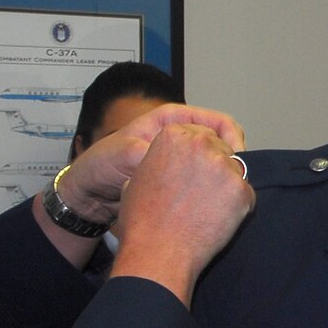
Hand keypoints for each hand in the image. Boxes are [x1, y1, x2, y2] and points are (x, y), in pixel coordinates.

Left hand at [57, 103, 246, 225]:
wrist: (90, 193)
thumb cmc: (102, 165)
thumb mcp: (126, 154)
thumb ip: (155, 153)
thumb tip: (184, 159)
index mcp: (172, 120)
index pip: (218, 122)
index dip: (233, 140)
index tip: (238, 161)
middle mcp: (181, 137)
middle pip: (221, 144)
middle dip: (231, 163)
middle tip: (236, 184)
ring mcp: (181, 160)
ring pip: (214, 166)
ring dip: (222, 180)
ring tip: (225, 197)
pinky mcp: (179, 181)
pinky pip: (203, 183)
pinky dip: (210, 193)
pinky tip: (211, 207)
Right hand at [108, 123, 255, 306]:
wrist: (158, 252)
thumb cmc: (143, 221)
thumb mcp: (137, 177)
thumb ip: (159, 161)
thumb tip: (169, 166)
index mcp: (173, 134)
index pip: (200, 135)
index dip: (198, 156)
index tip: (193, 174)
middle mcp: (200, 143)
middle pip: (221, 148)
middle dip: (215, 167)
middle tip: (202, 194)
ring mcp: (224, 166)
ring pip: (236, 169)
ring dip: (227, 186)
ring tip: (207, 210)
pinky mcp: (241, 189)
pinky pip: (246, 193)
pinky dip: (237, 207)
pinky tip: (217, 220)